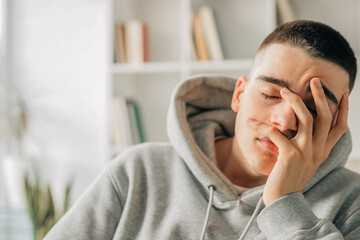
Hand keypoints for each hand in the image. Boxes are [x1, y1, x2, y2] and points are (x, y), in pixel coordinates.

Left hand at [248, 78, 348, 205]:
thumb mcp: (303, 161)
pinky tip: (250, 122)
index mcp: (323, 151)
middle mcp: (318, 150)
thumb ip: (306, 145)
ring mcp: (305, 152)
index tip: (342, 94)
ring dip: (295, 101)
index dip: (343, 110)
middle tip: (314, 80)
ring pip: (306, 118)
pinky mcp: (289, 155)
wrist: (282, 200)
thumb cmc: (289, 178)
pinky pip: (276, 133)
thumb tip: (300, 127)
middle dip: (321, 96)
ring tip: (284, 90)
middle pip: (326, 117)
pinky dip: (262, 125)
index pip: (339, 127)